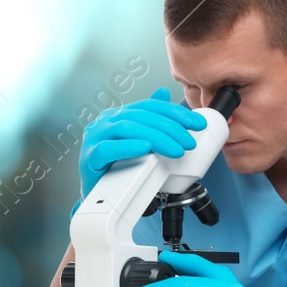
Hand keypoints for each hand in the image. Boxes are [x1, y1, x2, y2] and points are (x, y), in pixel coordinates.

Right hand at [78, 87, 206, 198]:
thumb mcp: (136, 139)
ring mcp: (94, 138)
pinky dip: (128, 147)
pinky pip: (107, 149)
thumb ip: (148, 119)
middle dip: (170, 128)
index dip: (175, 113)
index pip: (148, 106)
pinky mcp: (89, 158)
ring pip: (126, 129)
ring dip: (156, 138)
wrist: (97, 193)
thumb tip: (163, 93)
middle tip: (189, 142)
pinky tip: (145, 148)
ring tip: (176, 150)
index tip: (197, 123)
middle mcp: (104, 122)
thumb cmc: (117, 167)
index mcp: (116, 115)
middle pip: (140, 116)